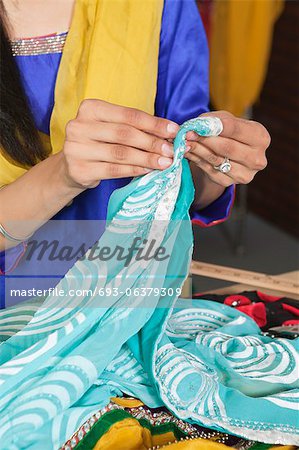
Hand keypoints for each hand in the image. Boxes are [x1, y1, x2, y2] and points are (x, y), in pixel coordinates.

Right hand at [62, 100, 178, 188]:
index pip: (128, 115)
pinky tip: (148, 170)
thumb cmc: (98, 143)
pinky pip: (113, 170)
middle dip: (152, 142)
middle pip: (124, 133)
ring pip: (120, 153)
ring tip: (165, 163)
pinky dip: (134, 170)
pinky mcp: (79, 169)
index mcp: (90, 108)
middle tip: (171, 151)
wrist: (71, 167)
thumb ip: (134, 128)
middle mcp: (79, 126)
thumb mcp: (111, 128)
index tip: (174, 131)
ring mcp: (76, 148)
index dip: (153, 123)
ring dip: (146, 158)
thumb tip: (168, 134)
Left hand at [185, 111, 270, 187]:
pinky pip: (209, 170)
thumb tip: (197, 126)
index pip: (237, 130)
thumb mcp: (224, 120)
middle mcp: (257, 159)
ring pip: (217, 160)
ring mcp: (245, 174)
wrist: (227, 154)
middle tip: (187, 134)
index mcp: (261, 138)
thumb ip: (213, 120)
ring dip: (197, 150)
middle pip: (227, 148)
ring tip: (184, 142)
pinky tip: (187, 152)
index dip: (216, 126)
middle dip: (205, 139)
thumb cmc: (227, 132)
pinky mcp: (229, 183)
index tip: (198, 125)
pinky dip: (196, 160)